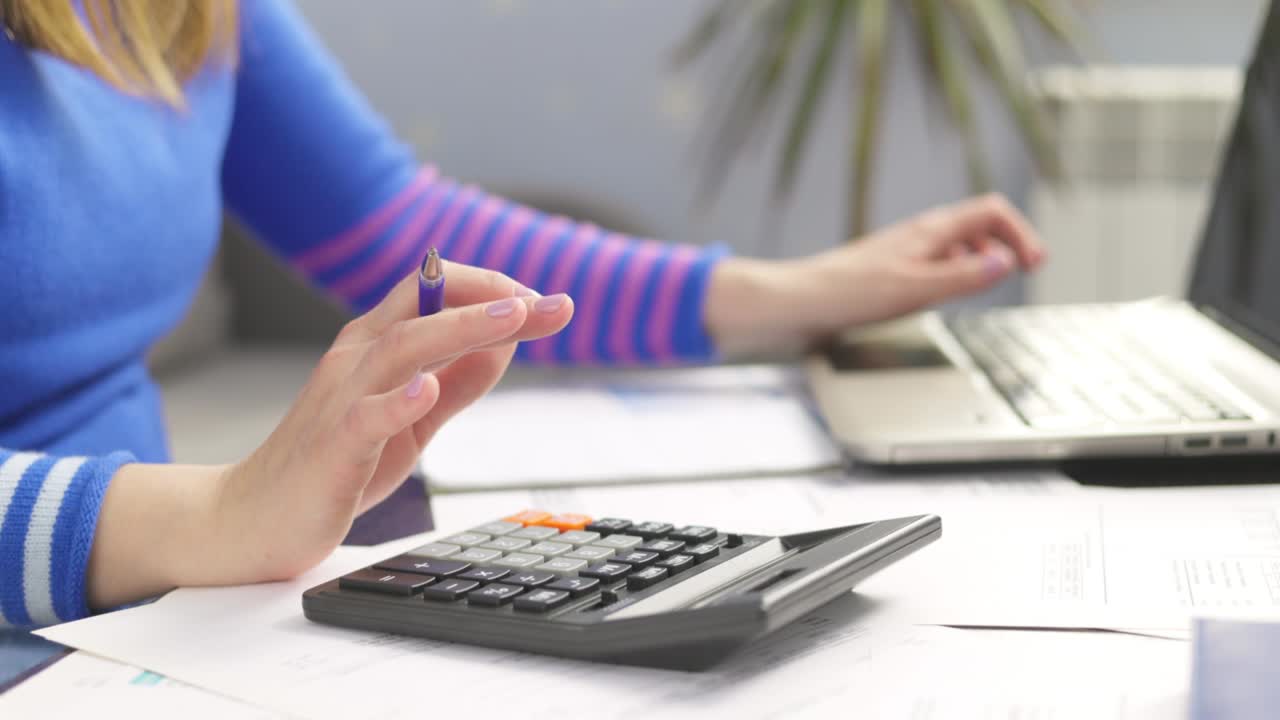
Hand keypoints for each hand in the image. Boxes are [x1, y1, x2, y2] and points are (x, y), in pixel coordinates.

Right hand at [88, 263, 572, 606]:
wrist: (250, 522)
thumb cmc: (334, 467)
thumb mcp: (412, 420)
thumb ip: (457, 383)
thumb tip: (507, 345)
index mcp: (375, 347)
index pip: (434, 293)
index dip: (491, 291)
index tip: (544, 305)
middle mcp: (356, 360)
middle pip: (424, 310)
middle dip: (492, 300)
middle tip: (550, 305)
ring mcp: (340, 400)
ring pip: (401, 348)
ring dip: (459, 329)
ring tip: (512, 320)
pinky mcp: (331, 448)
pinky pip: (365, 417)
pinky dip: (398, 400)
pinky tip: (428, 389)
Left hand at [705, 194, 1044, 355]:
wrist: (800, 302)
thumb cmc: (849, 294)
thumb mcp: (915, 289)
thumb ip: (962, 277)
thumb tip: (1005, 262)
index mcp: (930, 231)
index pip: (991, 211)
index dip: (1020, 232)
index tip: (1033, 264)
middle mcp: (919, 234)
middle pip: (978, 222)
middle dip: (1008, 241)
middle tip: (1025, 270)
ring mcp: (904, 249)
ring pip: (957, 241)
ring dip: (983, 255)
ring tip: (991, 280)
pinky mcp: (891, 268)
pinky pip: (936, 260)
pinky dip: (955, 270)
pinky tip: (946, 293)